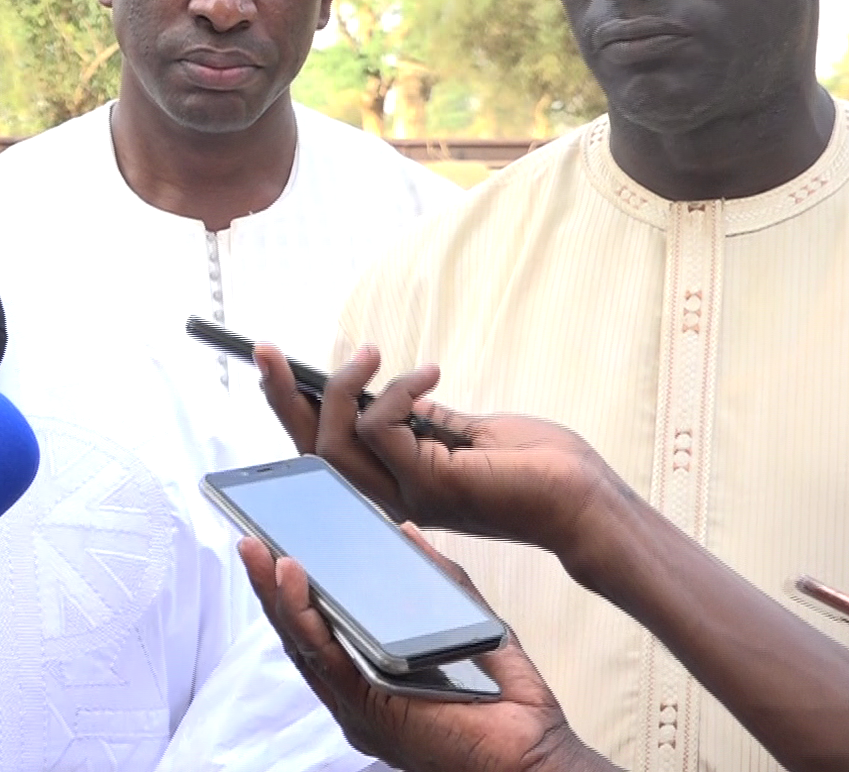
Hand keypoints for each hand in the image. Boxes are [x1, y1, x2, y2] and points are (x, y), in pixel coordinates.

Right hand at [239, 529, 613, 771]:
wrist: (535, 756)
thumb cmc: (506, 703)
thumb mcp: (463, 623)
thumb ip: (434, 581)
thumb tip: (404, 535)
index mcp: (373, 674)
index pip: (322, 628)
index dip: (295, 589)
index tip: (279, 545)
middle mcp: (355, 693)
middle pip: (299, 634)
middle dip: (269, 586)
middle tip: (251, 541)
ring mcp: (356, 705)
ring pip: (301, 644)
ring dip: (275, 595)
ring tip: (260, 551)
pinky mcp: (366, 709)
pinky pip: (325, 659)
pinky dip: (303, 617)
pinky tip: (294, 581)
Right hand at [255, 344, 632, 560]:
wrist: (586, 500)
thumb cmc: (539, 468)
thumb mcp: (463, 433)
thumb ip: (419, 421)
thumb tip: (380, 391)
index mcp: (396, 488)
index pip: (323, 453)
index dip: (291, 411)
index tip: (271, 365)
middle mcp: (391, 499)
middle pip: (309, 452)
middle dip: (280, 397)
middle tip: (263, 349)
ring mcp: (407, 496)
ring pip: (333, 442)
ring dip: (342, 385)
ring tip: (372, 352)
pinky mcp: (428, 483)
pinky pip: (380, 427)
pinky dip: (396, 391)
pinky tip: (430, 374)